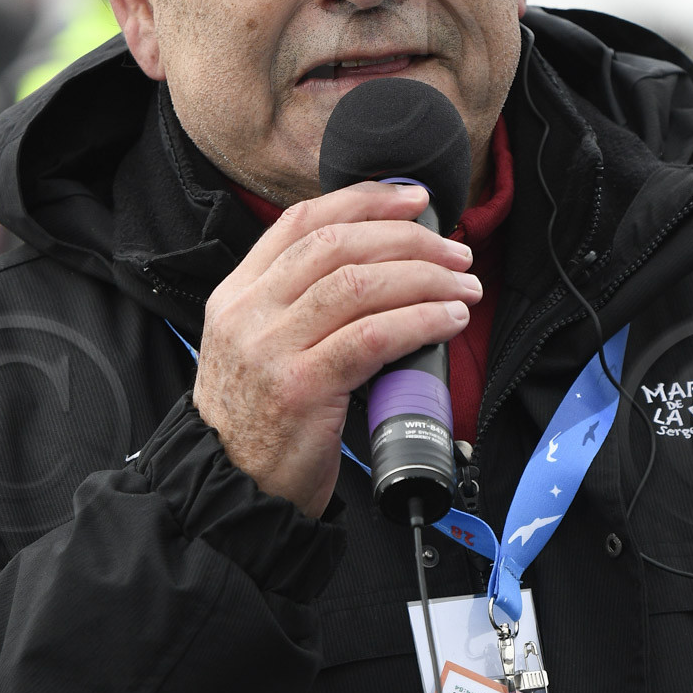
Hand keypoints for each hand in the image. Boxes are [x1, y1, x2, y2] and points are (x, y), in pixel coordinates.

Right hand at [193, 182, 479, 517]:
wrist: (229, 494)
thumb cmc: (257, 423)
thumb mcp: (255, 347)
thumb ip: (296, 305)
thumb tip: (380, 268)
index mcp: (237, 294)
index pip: (302, 221)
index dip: (364, 201)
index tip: (412, 199)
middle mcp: (249, 313)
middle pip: (338, 245)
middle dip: (408, 238)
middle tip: (454, 249)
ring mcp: (272, 349)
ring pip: (359, 284)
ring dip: (424, 277)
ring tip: (462, 285)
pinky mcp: (302, 388)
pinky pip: (373, 337)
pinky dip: (420, 320)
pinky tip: (447, 319)